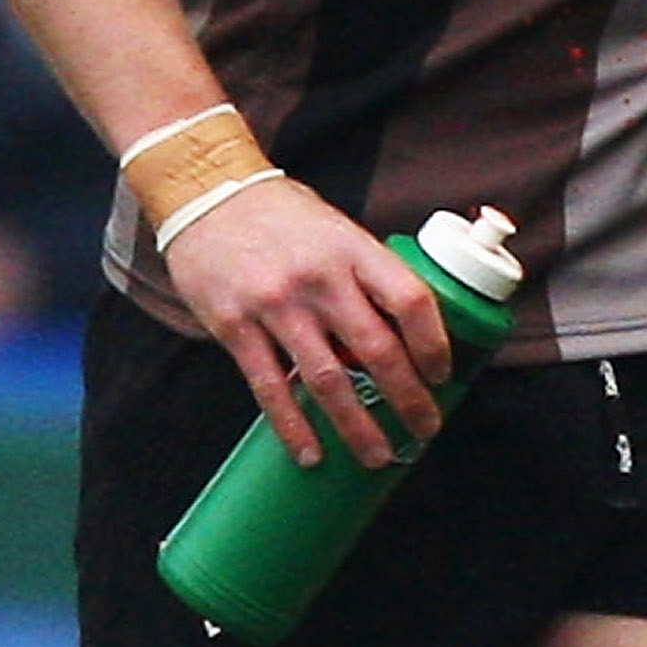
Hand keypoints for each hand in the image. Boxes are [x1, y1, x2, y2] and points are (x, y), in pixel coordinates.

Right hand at [160, 177, 452, 467]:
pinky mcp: (235, 325)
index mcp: (352, 248)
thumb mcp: (333, 228)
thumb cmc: (277, 214)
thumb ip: (364, 274)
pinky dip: (294, 427)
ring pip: (328, 380)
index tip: (442, 375)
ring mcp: (275, 303)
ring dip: (358, 427)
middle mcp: (319, 277)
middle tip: (424, 429)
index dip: (435, 344)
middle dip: (408, 400)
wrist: (204, 190)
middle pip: (377, 351)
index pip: (410, 300)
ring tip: (378, 456)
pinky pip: (271, 387)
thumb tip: (404, 331)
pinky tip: (311, 454)